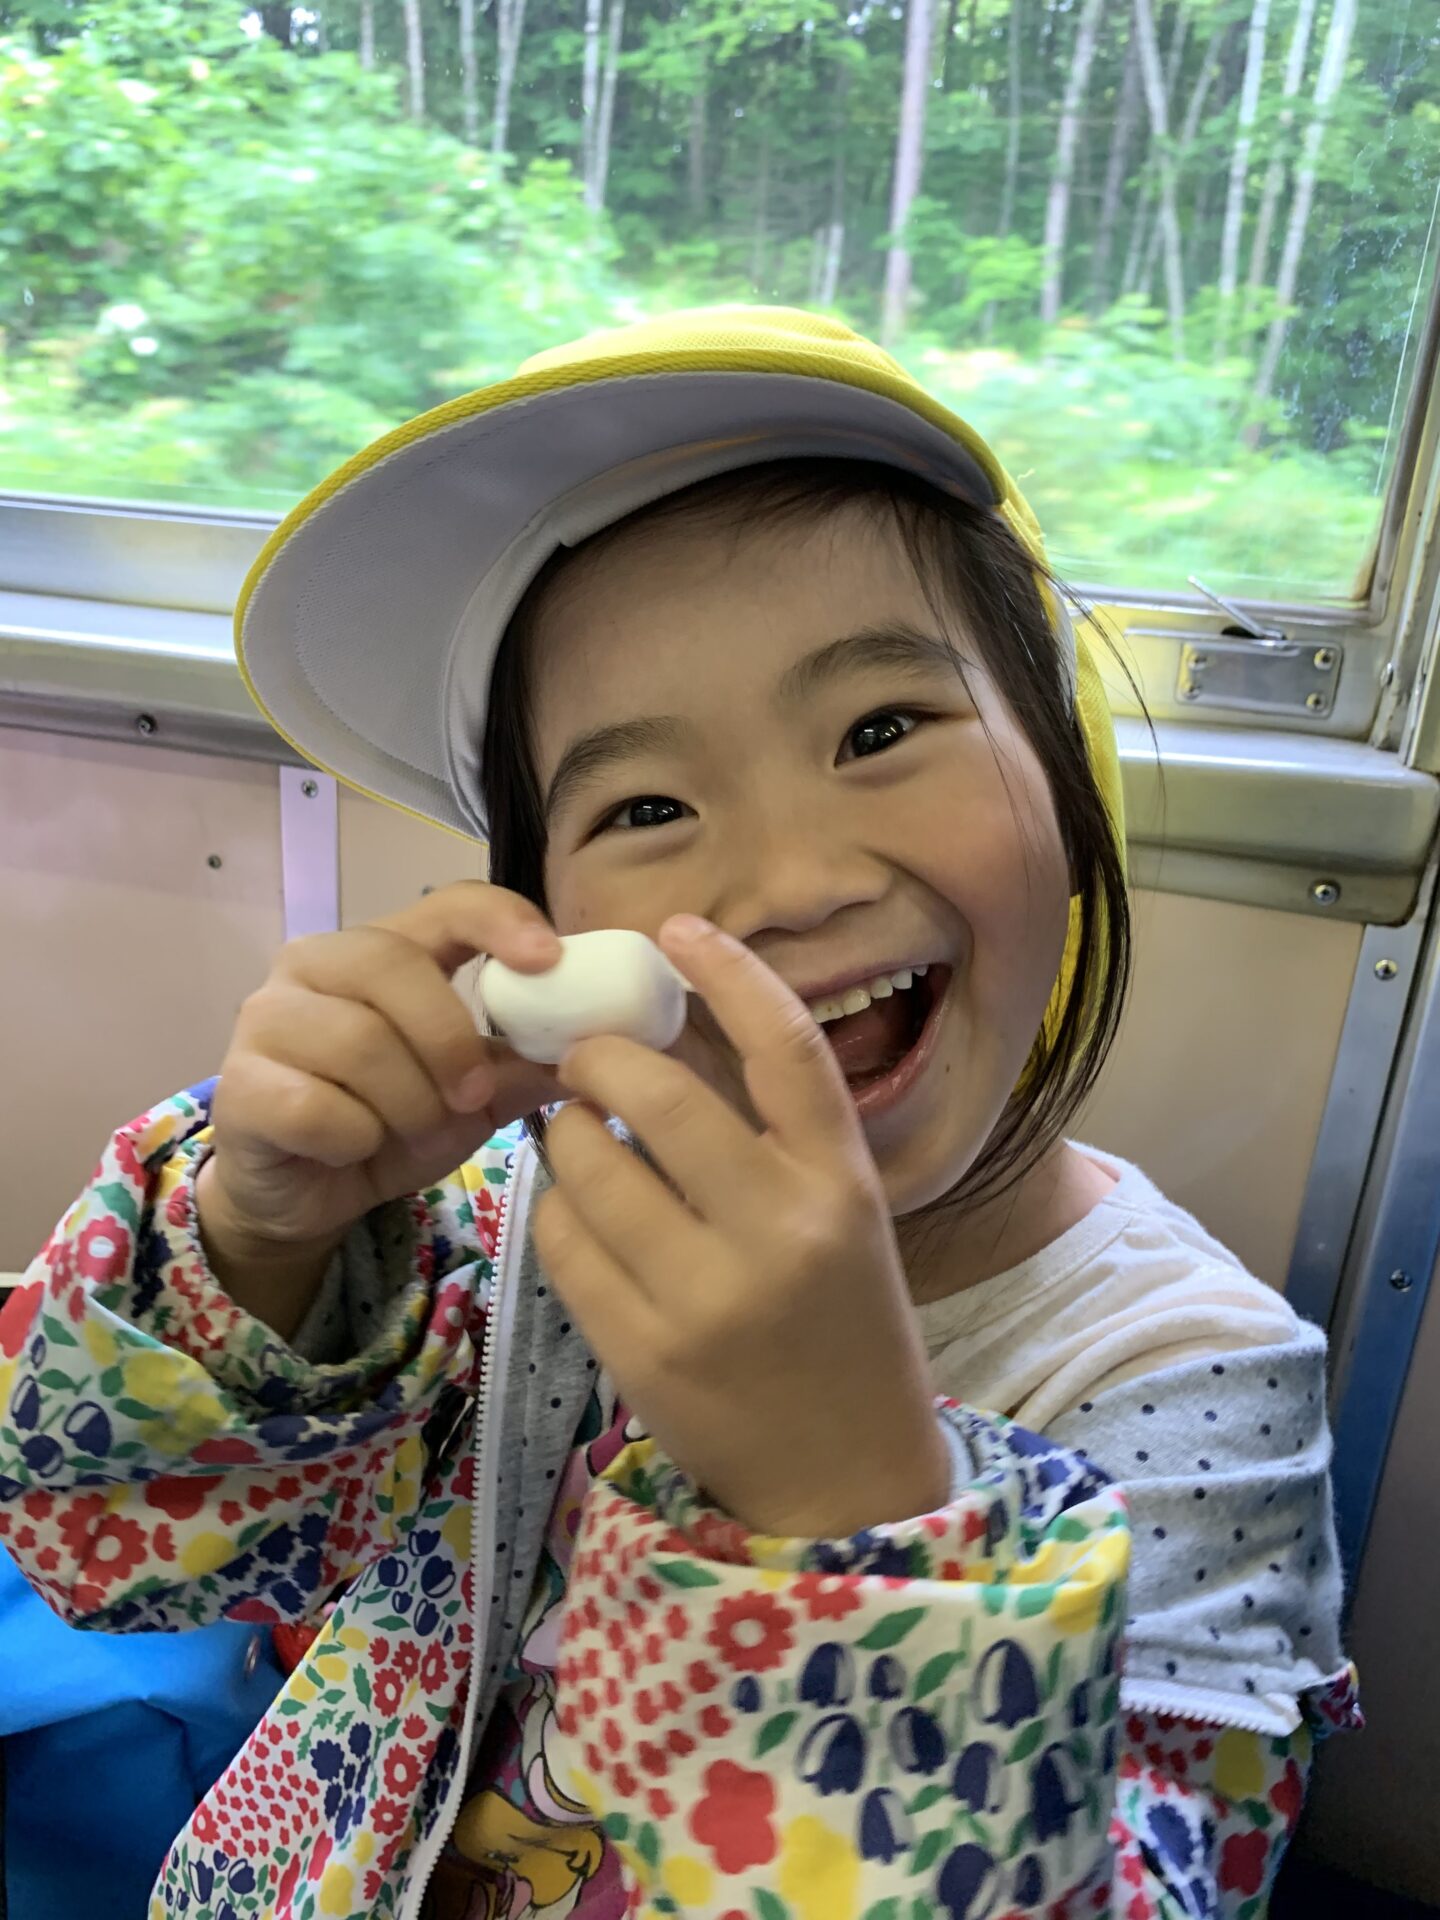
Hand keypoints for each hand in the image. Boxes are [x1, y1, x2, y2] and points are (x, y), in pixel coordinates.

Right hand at [201, 882, 566, 1270]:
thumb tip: (605, 1049)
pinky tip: (353, 1149)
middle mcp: (314, 965)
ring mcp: (266, 1020)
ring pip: (358, 1042)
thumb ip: (524, 1067)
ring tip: (409, 1133)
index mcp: (380, 950)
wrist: (304, 1195)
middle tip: (473, 1095)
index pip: (444, 903)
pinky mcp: (238, 1086)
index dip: (499, 919)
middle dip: (448, 1038)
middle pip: (393, 965)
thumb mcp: (473, 1099)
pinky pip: (317, 1106)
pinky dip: (355, 1138)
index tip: (548, 959)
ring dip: (406, 1104)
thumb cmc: (389, 1126)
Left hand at [532, 914, 950, 1539]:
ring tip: (574, 1134)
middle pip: (662, 1094)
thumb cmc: (841, 1326)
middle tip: (584, 1056)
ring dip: (565, 1131)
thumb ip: (776, 1135)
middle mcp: (781, 1230)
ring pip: (591, 1164)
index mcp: (844, 1184)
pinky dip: (557, 1209)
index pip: (786, 1047)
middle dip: (600, 1058)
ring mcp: (706, 1295)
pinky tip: (576, 1211)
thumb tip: (670, 1033)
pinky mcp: (641, 1351)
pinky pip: (562, 1242)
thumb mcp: (844, 1217)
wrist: (843, 1478)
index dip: (729, 973)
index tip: (678, 930)